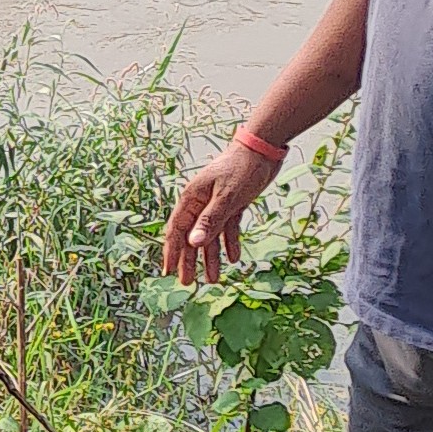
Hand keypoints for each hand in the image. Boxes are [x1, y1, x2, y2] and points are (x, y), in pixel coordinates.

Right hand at [160, 142, 280, 283]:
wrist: (263, 148)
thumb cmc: (242, 167)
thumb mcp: (227, 197)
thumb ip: (209, 221)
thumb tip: (193, 244)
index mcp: (192, 199)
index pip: (177, 230)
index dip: (172, 251)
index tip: (169, 271)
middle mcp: (201, 203)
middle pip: (192, 236)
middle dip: (190, 260)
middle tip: (188, 283)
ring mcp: (216, 204)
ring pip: (210, 235)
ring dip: (212, 257)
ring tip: (214, 279)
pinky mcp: (232, 204)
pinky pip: (228, 228)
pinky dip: (230, 242)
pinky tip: (234, 257)